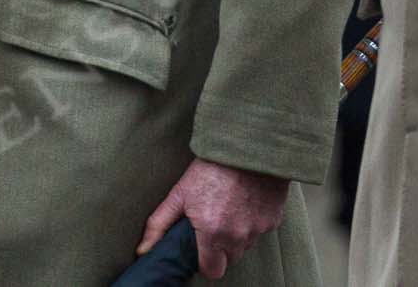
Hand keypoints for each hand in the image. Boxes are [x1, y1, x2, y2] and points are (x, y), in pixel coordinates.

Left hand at [136, 158, 287, 279]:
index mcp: (213, 233)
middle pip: (229, 258)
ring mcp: (259, 229)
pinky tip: (243, 201)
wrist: (247, 146)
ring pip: (245, 245)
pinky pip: (260, 231)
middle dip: (219, 247)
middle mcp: (239, 237)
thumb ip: (160, 225)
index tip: (199, 246)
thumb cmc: (211, 167)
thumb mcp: (179, 193)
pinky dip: (252, 222)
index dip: (204, 260)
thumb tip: (144, 250)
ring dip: (236, 234)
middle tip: (212, 221)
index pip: (211, 270)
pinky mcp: (274, 220)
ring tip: (227, 206)